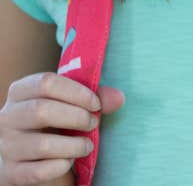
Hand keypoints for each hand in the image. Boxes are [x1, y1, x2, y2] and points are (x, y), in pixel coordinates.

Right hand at [0, 72, 123, 185]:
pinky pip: (37, 171)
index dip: (76, 92)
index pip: (46, 83)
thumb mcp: (69, 102)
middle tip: (94, 123)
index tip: (96, 104)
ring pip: (41, 145)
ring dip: (73, 145)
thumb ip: (94, 97)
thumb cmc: (52, 119)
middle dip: (76, 117)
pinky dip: (60, 166)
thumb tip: (119, 98)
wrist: (26, 153)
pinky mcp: (9, 172)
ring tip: (88, 145)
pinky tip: (69, 160)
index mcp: (21, 91)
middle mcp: (6, 117)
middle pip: (41, 110)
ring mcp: (5, 146)